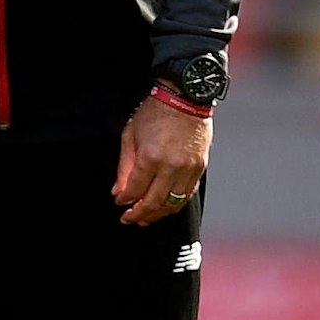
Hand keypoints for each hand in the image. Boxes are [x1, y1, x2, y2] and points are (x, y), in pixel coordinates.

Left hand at [113, 93, 211, 225]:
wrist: (184, 100)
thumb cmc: (154, 114)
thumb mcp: (130, 135)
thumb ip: (124, 167)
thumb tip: (119, 191)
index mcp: (150, 158)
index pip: (136, 190)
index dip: (125, 200)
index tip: (119, 203)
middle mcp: (171, 167)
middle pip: (154, 202)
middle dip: (140, 214)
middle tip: (129, 219)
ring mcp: (188, 169)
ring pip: (173, 203)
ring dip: (158, 214)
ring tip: (146, 218)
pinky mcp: (200, 168)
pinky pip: (187, 194)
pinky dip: (176, 204)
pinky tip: (165, 207)